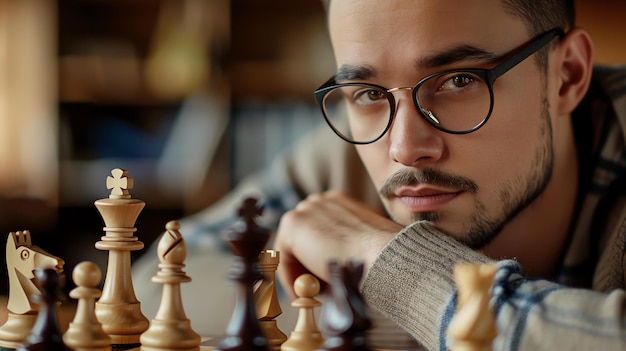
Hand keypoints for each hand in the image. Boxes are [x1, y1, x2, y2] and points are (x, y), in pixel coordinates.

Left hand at [274, 190, 402, 296]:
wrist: (381, 253)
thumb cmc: (381, 255)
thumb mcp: (364, 245)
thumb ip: (345, 247)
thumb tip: (333, 264)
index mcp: (338, 203)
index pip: (318, 229)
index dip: (316, 255)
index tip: (323, 277)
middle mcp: (320, 201)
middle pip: (301, 236)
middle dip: (305, 264)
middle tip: (314, 288)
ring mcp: (305, 209)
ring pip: (292, 248)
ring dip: (300, 273)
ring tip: (314, 293)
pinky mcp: (293, 224)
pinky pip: (284, 258)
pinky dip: (291, 279)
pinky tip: (307, 293)